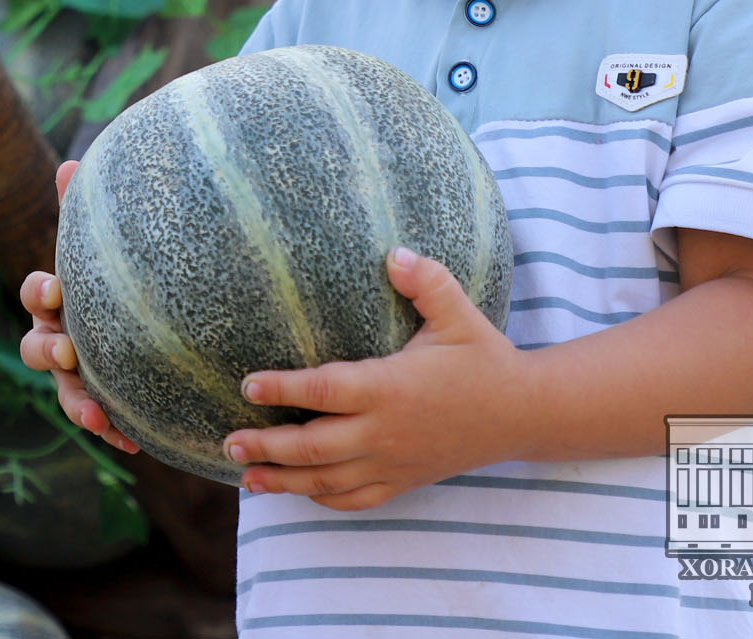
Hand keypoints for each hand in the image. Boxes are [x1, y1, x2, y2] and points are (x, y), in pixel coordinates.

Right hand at [18, 160, 138, 454]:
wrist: (151, 321)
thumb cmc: (117, 276)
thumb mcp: (104, 244)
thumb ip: (84, 210)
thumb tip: (70, 162)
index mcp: (57, 299)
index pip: (34, 293)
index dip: (40, 292)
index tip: (57, 290)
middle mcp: (59, 338)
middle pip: (35, 349)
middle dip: (48, 352)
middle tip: (69, 352)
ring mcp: (78, 374)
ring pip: (65, 393)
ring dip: (76, 404)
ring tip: (95, 417)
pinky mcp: (103, 402)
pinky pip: (101, 421)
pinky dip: (113, 430)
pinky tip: (132, 441)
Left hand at [225, 246, 525, 508]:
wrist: (523, 414)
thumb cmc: (485, 358)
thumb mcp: (459, 313)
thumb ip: (426, 281)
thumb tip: (393, 252)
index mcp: (391, 387)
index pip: (324, 390)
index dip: (283, 388)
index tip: (248, 383)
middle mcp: (386, 431)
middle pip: (313, 446)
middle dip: (266, 446)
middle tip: (228, 439)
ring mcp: (393, 463)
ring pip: (327, 481)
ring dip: (283, 480)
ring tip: (244, 476)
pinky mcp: (404, 482)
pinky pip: (356, 500)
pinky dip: (323, 500)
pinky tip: (298, 493)